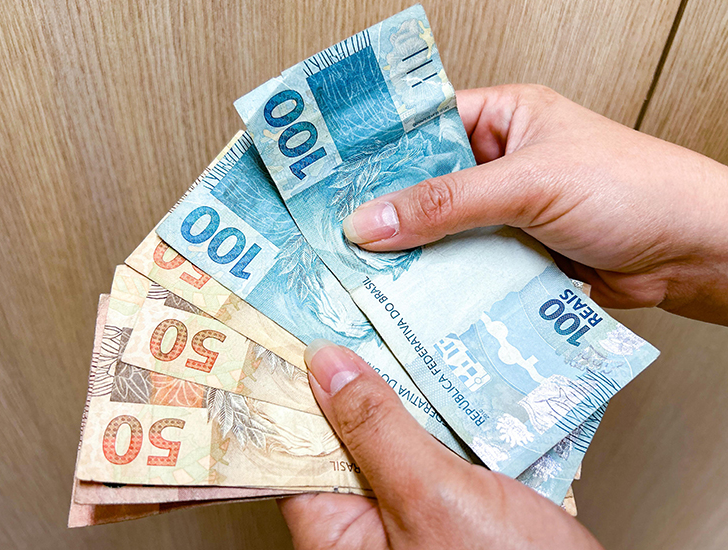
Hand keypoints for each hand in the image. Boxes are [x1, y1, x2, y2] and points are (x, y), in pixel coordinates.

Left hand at [279, 340, 603, 549]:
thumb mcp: (433, 497)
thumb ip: (377, 430)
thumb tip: (328, 366)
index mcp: (337, 532)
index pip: (293, 447)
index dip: (292, 388)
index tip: (297, 330)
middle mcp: (365, 521)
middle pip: (341, 432)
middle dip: (351, 378)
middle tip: (353, 313)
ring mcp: (408, 508)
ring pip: (388, 431)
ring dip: (398, 389)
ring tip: (397, 327)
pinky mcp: (447, 498)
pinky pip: (427, 442)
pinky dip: (435, 409)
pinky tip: (443, 372)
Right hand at [341, 85, 727, 324]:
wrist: (694, 253)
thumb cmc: (632, 189)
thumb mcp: (530, 183)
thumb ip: (447, 203)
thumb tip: (371, 222)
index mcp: (501, 119)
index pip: (421, 128)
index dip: (375, 153)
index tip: (327, 180)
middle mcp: (498, 164)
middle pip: (424, 187)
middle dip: (386, 214)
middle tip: (333, 238)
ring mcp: (504, 215)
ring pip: (441, 234)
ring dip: (413, 256)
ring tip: (359, 275)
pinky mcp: (513, 259)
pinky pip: (464, 269)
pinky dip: (442, 285)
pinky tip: (409, 301)